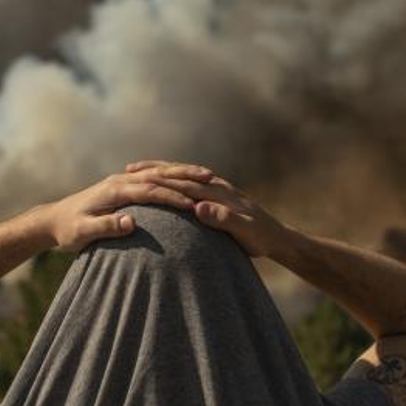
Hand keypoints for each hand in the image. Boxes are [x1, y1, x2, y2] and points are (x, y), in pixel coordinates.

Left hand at [47, 163, 214, 250]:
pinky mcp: (122, 185)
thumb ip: (106, 228)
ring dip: (182, 173)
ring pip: (158, 172)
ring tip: (208, 175)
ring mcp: (121, 180)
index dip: (172, 196)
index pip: (150, 190)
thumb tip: (131, 222)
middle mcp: (119, 181)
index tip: (194, 204)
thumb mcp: (83, 233)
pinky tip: (184, 179)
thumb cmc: (67, 231)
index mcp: (114, 190)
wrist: (52, 220)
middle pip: (159, 175)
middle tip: (212, 181)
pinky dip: (171, 175)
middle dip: (185, 178)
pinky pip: (152, 176)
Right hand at [124, 161, 287, 256]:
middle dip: (154, 170)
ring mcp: (215, 189)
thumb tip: (198, 207)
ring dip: (160, 171)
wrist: (279, 237)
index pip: (184, 182)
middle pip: (179, 173)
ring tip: (135, 171)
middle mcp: (215, 186)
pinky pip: (188, 184)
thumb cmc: (262, 237)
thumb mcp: (245, 230)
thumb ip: (223, 218)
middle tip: (127, 169)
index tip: (135, 177)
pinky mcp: (215, 197)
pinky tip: (160, 185)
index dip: (160, 179)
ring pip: (181, 175)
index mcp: (218, 193)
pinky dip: (171, 180)